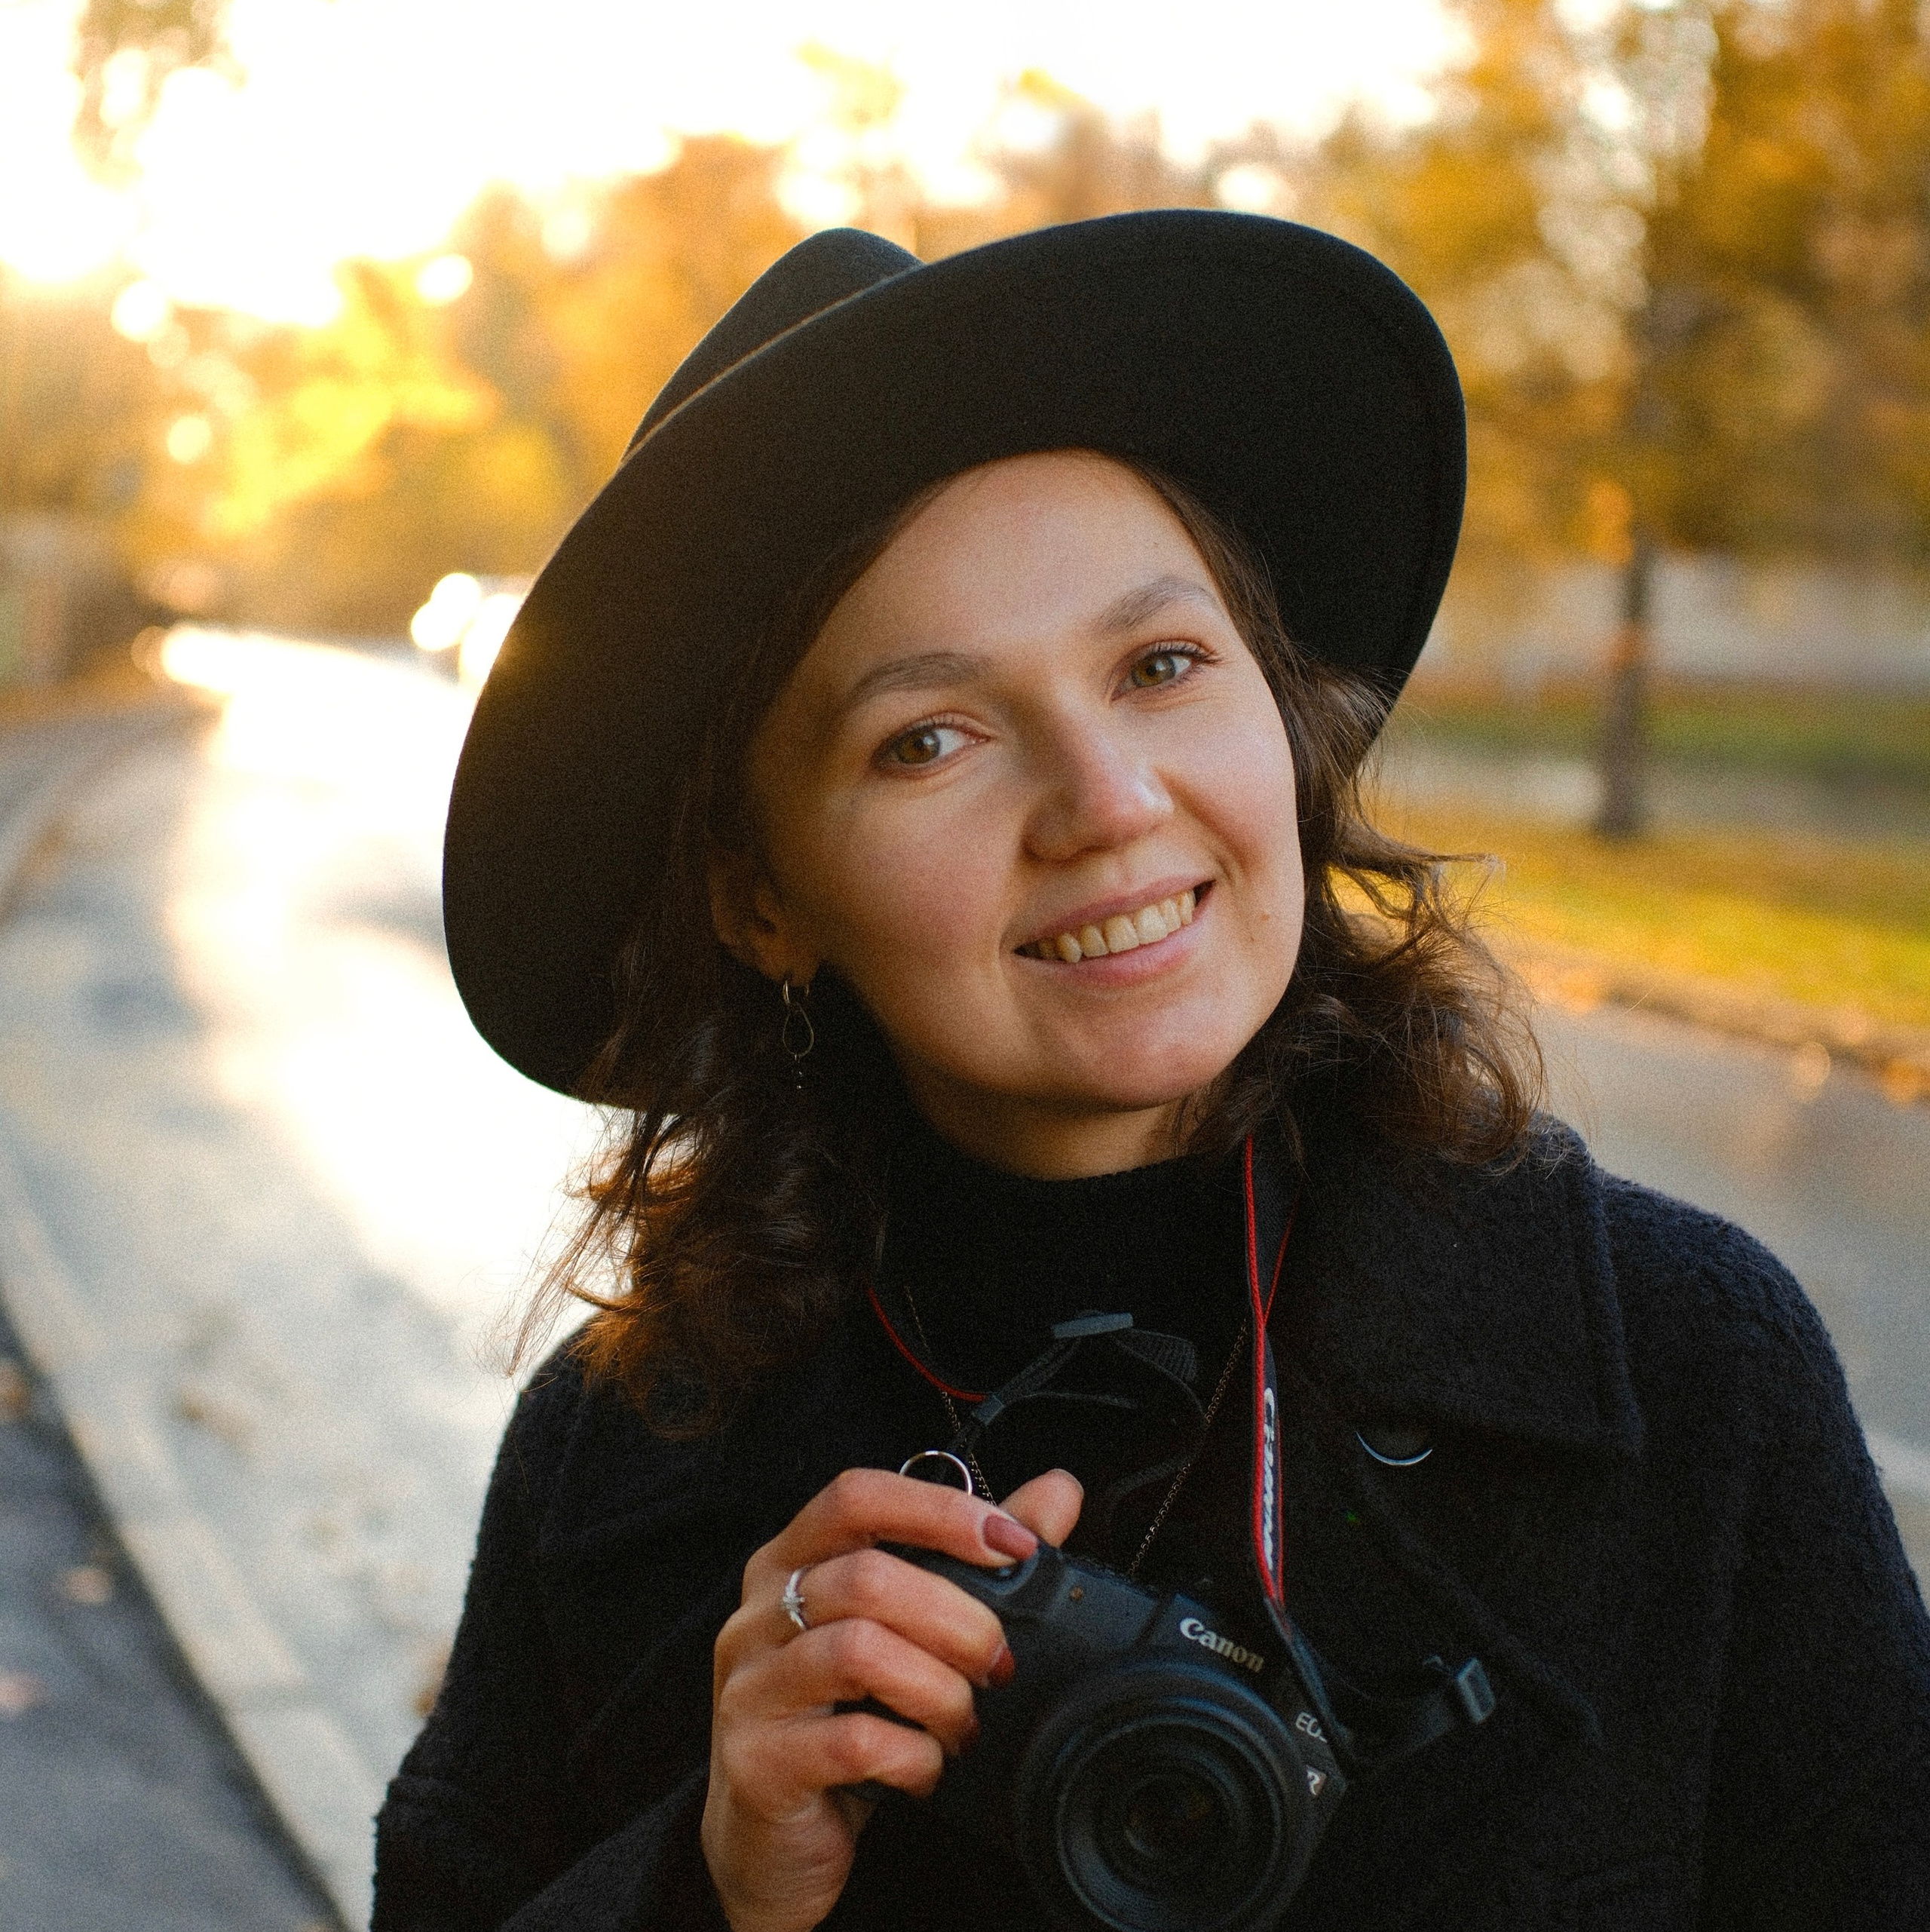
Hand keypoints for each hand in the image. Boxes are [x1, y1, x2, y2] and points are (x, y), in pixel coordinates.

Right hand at [700, 1465, 1082, 1931]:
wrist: (771, 1845)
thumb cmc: (842, 1720)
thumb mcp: (906, 1632)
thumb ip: (974, 1557)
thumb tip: (1058, 1491)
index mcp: (790, 1562)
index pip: (856, 1497)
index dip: (939, 1510)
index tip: (1013, 1545)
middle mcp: (757, 1614)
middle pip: (867, 1576)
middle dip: (959, 1619)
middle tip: (998, 1664)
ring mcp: (750, 1687)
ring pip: (859, 1651)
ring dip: (940, 1689)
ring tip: (964, 1722)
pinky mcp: (757, 1763)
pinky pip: (853, 1741)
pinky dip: (914, 1756)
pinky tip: (927, 1769)